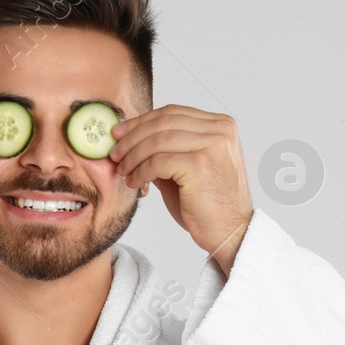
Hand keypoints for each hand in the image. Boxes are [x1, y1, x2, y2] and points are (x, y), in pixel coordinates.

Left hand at [109, 105, 253, 271]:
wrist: (229, 231)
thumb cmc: (208, 204)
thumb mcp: (188, 167)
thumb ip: (167, 149)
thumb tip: (131, 139)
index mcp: (220, 125)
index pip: (172, 113)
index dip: (141, 121)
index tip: (120, 133)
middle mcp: (219, 130)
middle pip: (163, 122)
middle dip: (133, 137)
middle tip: (115, 152)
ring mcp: (212, 146)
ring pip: (158, 140)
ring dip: (134, 156)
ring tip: (123, 170)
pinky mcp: (200, 165)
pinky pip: (158, 162)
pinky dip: (141, 171)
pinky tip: (135, 182)